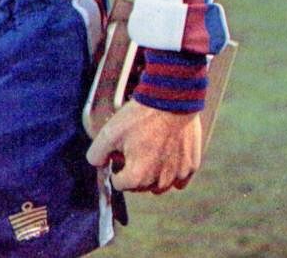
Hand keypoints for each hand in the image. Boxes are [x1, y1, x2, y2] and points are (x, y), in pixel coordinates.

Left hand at [86, 98, 201, 193]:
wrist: (172, 100)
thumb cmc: (140, 117)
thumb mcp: (109, 132)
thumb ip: (96, 154)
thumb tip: (97, 164)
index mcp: (137, 176)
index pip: (120, 184)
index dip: (117, 167)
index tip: (120, 152)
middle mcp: (158, 182)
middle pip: (140, 186)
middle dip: (135, 171)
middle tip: (135, 147)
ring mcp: (176, 175)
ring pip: (160, 185)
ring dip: (153, 174)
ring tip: (151, 149)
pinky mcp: (190, 166)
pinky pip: (179, 179)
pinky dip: (172, 171)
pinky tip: (168, 153)